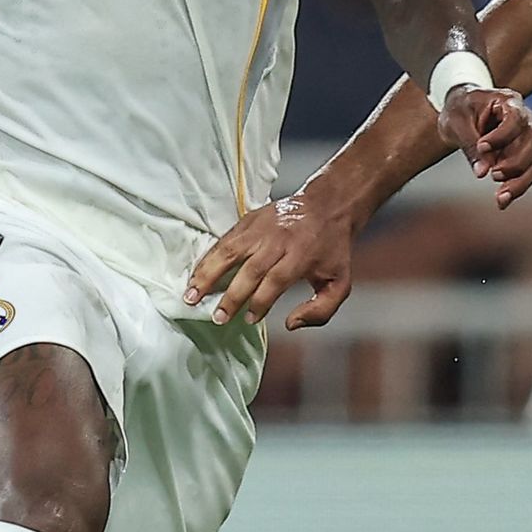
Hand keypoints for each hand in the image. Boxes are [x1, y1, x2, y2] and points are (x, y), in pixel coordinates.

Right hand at [185, 192, 359, 328]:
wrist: (327, 206)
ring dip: (208, 275)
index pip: (275, 280)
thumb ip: (321, 310)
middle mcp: (278, 240)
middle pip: (250, 269)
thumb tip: (290, 324)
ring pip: (230, 251)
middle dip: (232, 296)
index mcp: (301, 254)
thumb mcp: (340, 283)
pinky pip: (224, 240)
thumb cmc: (332, 250)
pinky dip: (207, 259)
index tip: (249, 320)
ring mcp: (260, 228)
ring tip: (191, 295)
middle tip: (217, 317)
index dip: (261, 302)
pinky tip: (195, 276)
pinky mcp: (248, 220)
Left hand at [438, 86, 531, 207]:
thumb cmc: (459, 109)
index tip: (482, 147)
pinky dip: (518, 187)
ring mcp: (526, 137)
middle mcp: (525, 118)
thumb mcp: (456, 122)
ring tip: (500, 197)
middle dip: (517, 163)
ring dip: (520, 181)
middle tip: (494, 175)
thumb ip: (469, 145)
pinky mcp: (523, 154)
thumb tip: (482, 172)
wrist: (461, 110)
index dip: (502, 136)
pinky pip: (528, 172)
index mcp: (508, 101)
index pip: (516, 118)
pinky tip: (502, 201)